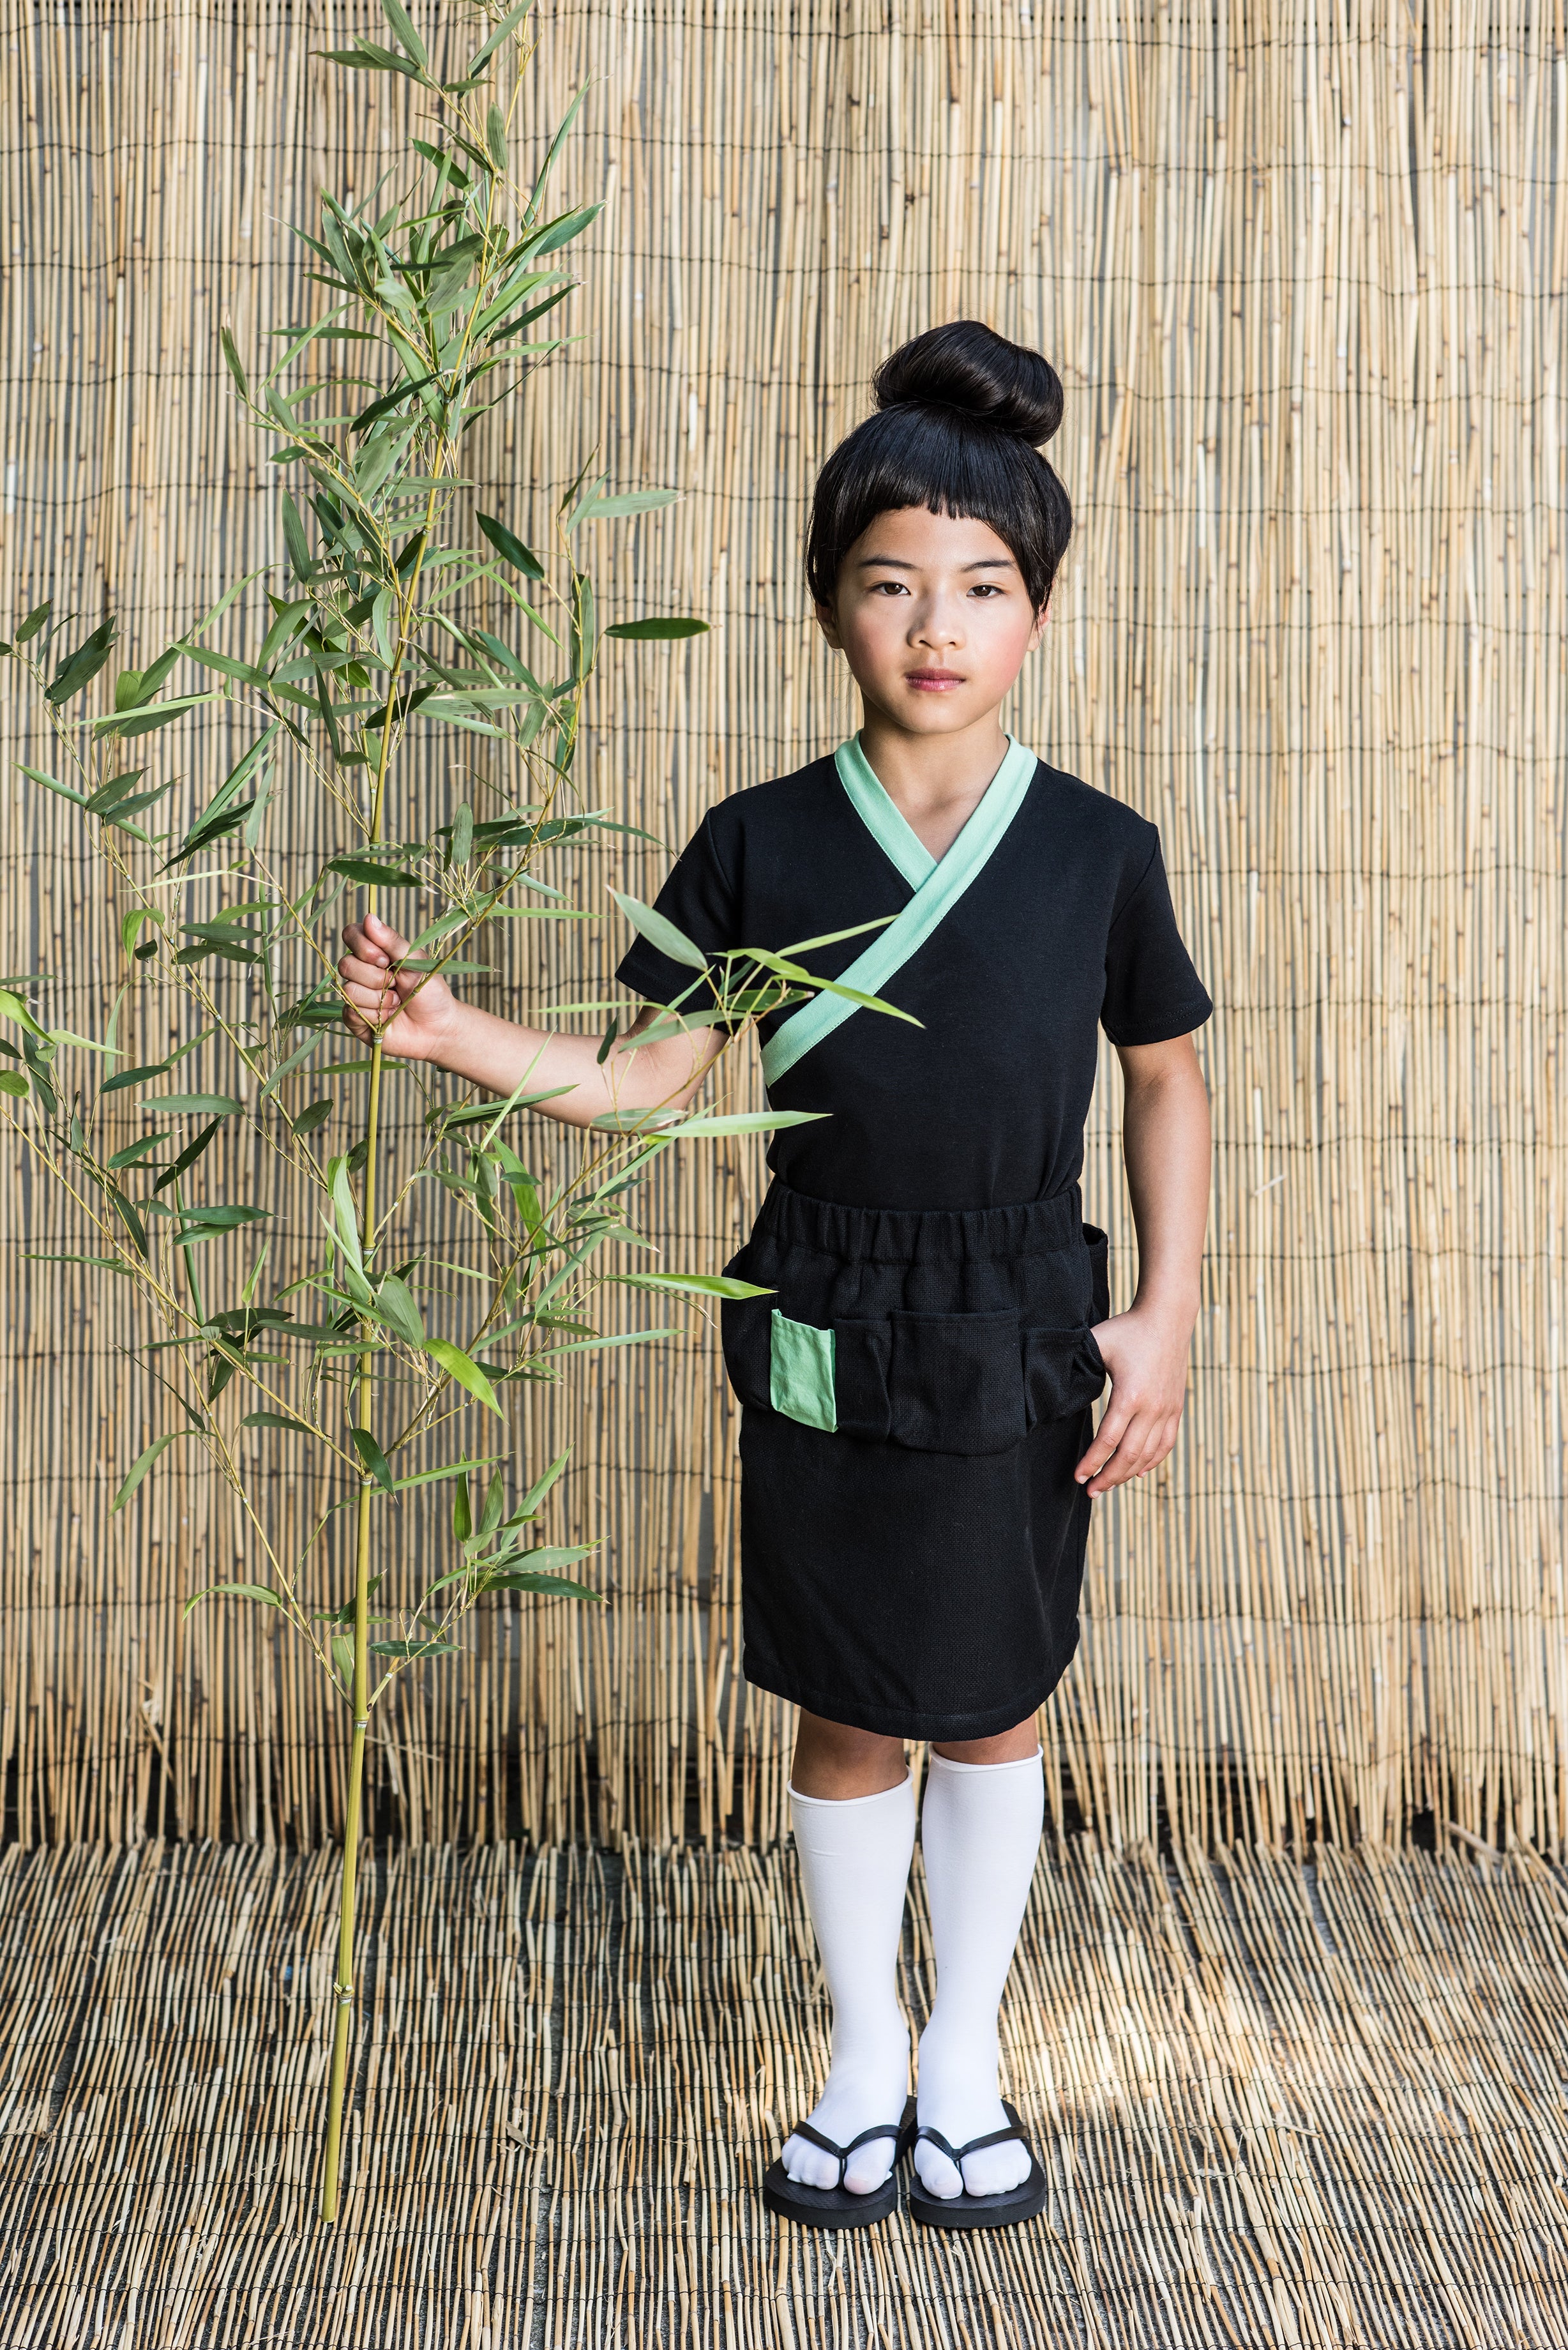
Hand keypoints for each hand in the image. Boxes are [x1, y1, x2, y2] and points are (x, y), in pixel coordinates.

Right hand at [338, 911, 457, 1063]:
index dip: (363, 946)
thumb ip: (392, 941)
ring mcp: (356, 996)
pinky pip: (351, 1011)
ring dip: (379, 998)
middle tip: (397, 984)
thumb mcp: (415, 962)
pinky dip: (376, 1015)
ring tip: (397, 1002)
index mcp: (375, 953)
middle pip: (346, 964)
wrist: (438, 1028)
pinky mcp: (355, 1019)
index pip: (351, 935)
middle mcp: (361, 972)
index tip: (386, 959)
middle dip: (377, 977)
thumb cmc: (430, 992)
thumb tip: (369, 917)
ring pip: (350, 989)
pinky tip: (389, 1017)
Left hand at [1074, 1303, 1192, 1495]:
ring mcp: (1167, 1410)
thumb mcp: (1097, 1343)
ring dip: (1128, 1474)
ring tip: (1108, 1484)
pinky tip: (1138, 1471)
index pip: (1108, 1440)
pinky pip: (1166, 1444)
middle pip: (1129, 1455)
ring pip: (1148, 1454)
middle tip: (1090, 1491)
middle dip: (1108, 1477)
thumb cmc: (1127, 1329)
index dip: (1092, 1462)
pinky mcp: (1176, 1408)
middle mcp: (1153, 1407)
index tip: (1078, 1476)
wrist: (1168, 1318)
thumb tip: (1053, 1386)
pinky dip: (1152, 1461)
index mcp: (1130, 1395)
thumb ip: (1077, 1365)